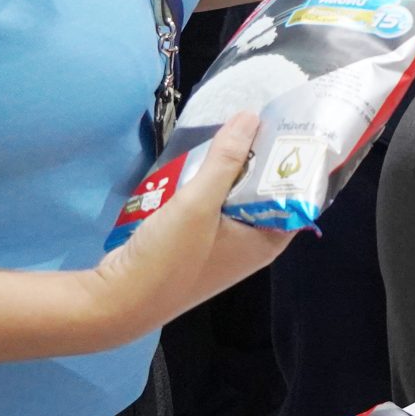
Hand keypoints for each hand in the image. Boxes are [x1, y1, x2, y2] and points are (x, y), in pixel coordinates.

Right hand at [80, 112, 289, 346]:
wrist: (116, 301)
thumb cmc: (168, 258)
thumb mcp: (199, 203)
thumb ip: (226, 160)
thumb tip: (252, 117)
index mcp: (266, 242)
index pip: (298, 196)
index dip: (297, 162)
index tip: (294, 125)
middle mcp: (251, 245)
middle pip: (266, 193)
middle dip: (261, 158)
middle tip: (261, 115)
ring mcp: (223, 246)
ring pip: (235, 197)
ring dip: (231, 169)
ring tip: (234, 127)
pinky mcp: (196, 243)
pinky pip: (211, 206)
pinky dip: (208, 184)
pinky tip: (202, 157)